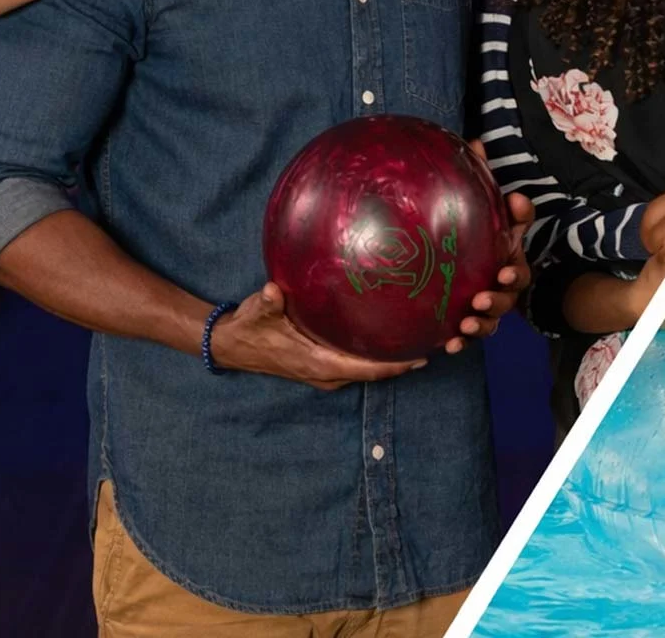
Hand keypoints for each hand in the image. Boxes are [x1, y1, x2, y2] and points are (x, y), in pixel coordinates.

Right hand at [209, 282, 424, 389]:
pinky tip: (389, 341)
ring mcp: (322, 372)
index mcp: (315, 363)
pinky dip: (375, 359)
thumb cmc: (248, 327)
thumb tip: (273, 291)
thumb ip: (266, 303)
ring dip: (390, 363)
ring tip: (419, 344)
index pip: (363, 370)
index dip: (392, 367)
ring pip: (365, 372)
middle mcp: (324, 373)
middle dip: (401, 365)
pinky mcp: (320, 366)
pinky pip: (355, 366)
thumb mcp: (256, 312)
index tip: (419, 359)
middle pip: (372, 373)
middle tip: (432, 347)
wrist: (231, 344)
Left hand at [441, 140, 534, 353]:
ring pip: (496, 316)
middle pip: (514, 288)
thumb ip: (476, 175)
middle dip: (501, 295)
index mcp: (506, 246)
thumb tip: (475, 141)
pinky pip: (472, 335)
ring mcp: (490, 300)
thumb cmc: (471, 232)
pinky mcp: (472, 320)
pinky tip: (447, 345)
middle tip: (481, 296)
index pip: (519, 241)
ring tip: (466, 321)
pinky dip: (463, 341)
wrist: (453, 266)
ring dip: (485, 321)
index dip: (516, 248)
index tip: (503, 258)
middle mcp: (504, 275)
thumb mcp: (475, 204)